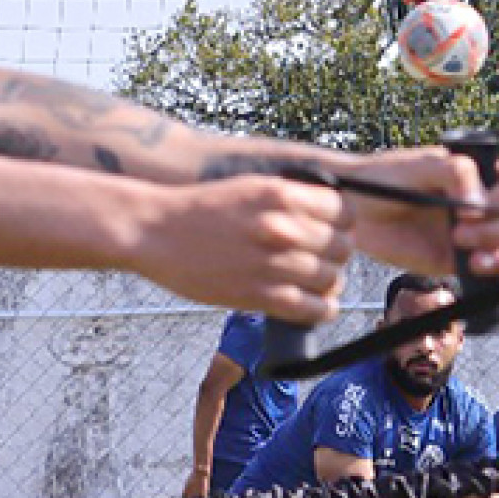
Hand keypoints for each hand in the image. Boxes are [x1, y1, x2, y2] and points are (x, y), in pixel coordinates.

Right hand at [133, 176, 357, 322]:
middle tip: (317, 261)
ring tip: (310, 284)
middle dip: (334, 256)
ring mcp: (273, 263)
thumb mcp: (251, 188)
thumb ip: (292, 200)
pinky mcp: (261, 296)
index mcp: (282, 195)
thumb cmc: (201, 210)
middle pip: (342, 248)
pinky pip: (315, 309)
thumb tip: (331, 218)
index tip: (330, 232)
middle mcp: (283, 227)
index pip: (345, 213)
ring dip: (326, 284)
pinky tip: (309, 306)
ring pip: (332, 280)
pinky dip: (320, 310)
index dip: (342, 225)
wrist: (153, 232)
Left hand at [333, 146, 498, 281]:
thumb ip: (454, 173)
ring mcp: (476, 235)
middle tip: (458, 235)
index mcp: (480, 177)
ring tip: (473, 261)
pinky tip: (487, 275)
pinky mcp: (462, 262)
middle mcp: (483, 206)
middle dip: (498, 233)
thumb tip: (479, 203)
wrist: (356, 211)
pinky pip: (497, 273)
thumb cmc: (385, 179)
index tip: (471, 210)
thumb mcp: (420, 166)